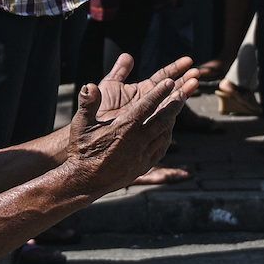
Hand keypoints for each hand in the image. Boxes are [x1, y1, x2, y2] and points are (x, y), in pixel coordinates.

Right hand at [63, 68, 203, 195]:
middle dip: (174, 104)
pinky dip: (166, 136)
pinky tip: (167, 131)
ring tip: (177, 109)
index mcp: (124, 128)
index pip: (146, 106)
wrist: (85, 181)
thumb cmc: (81, 150)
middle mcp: (137, 141)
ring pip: (164, 133)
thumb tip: (90, 86)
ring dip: (172, 120)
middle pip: (162, 119)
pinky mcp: (143, 165)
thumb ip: (87, 104)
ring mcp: (142, 155)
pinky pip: (161, 148)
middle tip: (183, 92)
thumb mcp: (80, 125)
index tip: (170, 82)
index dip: (159, 93)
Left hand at [93, 54, 198, 123]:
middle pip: (172, 90)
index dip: (177, 68)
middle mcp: (150, 103)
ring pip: (170, 104)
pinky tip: (179, 102)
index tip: (189, 61)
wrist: (91, 131)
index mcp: (143, 91)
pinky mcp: (148, 130)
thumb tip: (128, 55)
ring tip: (194, 83)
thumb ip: (120, 71)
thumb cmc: (98, 109)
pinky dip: (170, 111)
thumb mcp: (109, 86)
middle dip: (186, 81)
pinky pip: (162, 120)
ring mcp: (150, 116)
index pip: (163, 76)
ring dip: (183, 93)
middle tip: (198, 73)